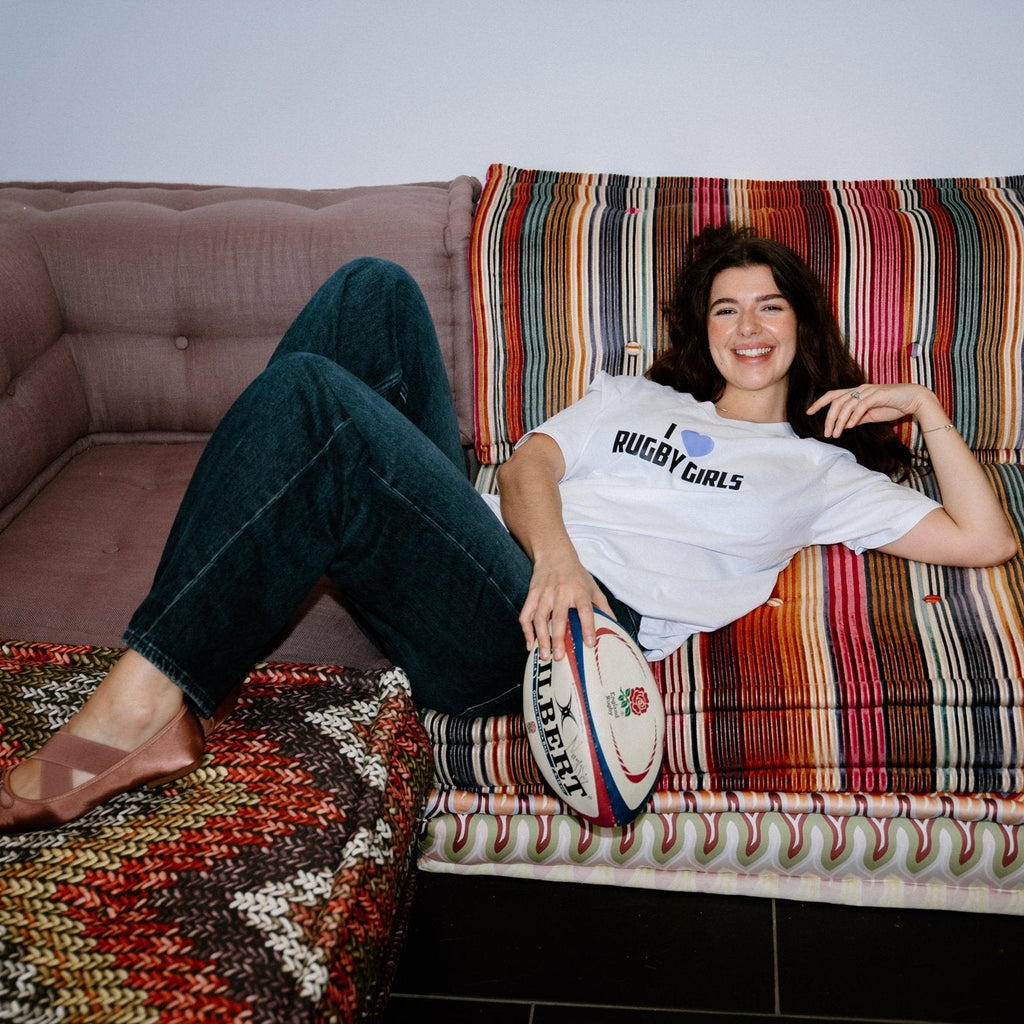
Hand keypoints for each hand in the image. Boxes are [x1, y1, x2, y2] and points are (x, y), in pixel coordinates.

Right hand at [519, 553, 614, 660]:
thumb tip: (615, 627)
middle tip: (559, 657)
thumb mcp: (593, 587)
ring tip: (545, 655)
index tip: (589, 644)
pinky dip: (526, 630)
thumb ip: (603, 607)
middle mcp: (561, 592)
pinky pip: (526, 614)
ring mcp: (544, 594)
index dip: (587, 627)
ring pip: (540, 618)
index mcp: (579, 591)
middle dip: (558, 638)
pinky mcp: (532, 594)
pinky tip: (530, 644)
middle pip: (559, 617)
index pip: (585, 610)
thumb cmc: (576, 574)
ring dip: (541, 638)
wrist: (554, 553)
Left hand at [807, 382, 946, 437]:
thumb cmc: (893, 406)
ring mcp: (869, 391)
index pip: (833, 395)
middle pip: (836, 401)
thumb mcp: (871, 415)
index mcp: (857, 392)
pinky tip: (849, 426)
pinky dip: (853, 417)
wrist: (915, 400)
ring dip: (839, 421)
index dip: (819, 403)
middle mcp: (860, 389)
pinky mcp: (878, 395)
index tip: (808, 412)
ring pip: (846, 404)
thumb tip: (843, 425)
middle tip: (826, 433)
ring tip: (835, 434)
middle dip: (828, 418)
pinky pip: (861, 406)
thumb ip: (857, 418)